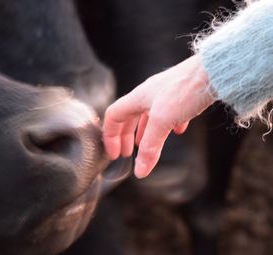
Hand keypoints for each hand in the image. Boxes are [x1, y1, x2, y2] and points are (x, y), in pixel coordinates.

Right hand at [103, 55, 215, 177]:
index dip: (110, 137)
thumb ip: (150, 146)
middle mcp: (148, 94)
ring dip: (144, 133)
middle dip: (126, 137)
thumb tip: (140, 170)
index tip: (114, 154)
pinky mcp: (182, 95)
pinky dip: (168, 126)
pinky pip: (169, 113)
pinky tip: (178, 132)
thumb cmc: (185, 90)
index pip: (113, 116)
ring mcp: (165, 94)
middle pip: (128, 117)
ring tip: (145, 146)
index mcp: (137, 97)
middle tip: (127, 153)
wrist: (215, 70)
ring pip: (148, 116)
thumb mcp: (163, 121)